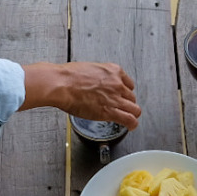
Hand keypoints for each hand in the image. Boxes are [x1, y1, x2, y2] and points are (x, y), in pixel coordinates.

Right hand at [21, 62, 141, 129]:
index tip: (122, 96)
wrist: (62, 84)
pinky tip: (131, 126)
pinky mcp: (110, 111)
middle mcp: (117, 84)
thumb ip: (98, 76)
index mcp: (113, 71)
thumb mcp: (90, 69)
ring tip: (129, 118)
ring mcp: (115, 98)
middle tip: (122, 108)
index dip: (125, 92)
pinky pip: (129, 119)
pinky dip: (132, 124)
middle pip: (131, 97)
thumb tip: (96, 82)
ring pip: (134, 109)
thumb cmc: (68, 77)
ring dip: (132, 114)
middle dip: (127, 103)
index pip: (129, 84)